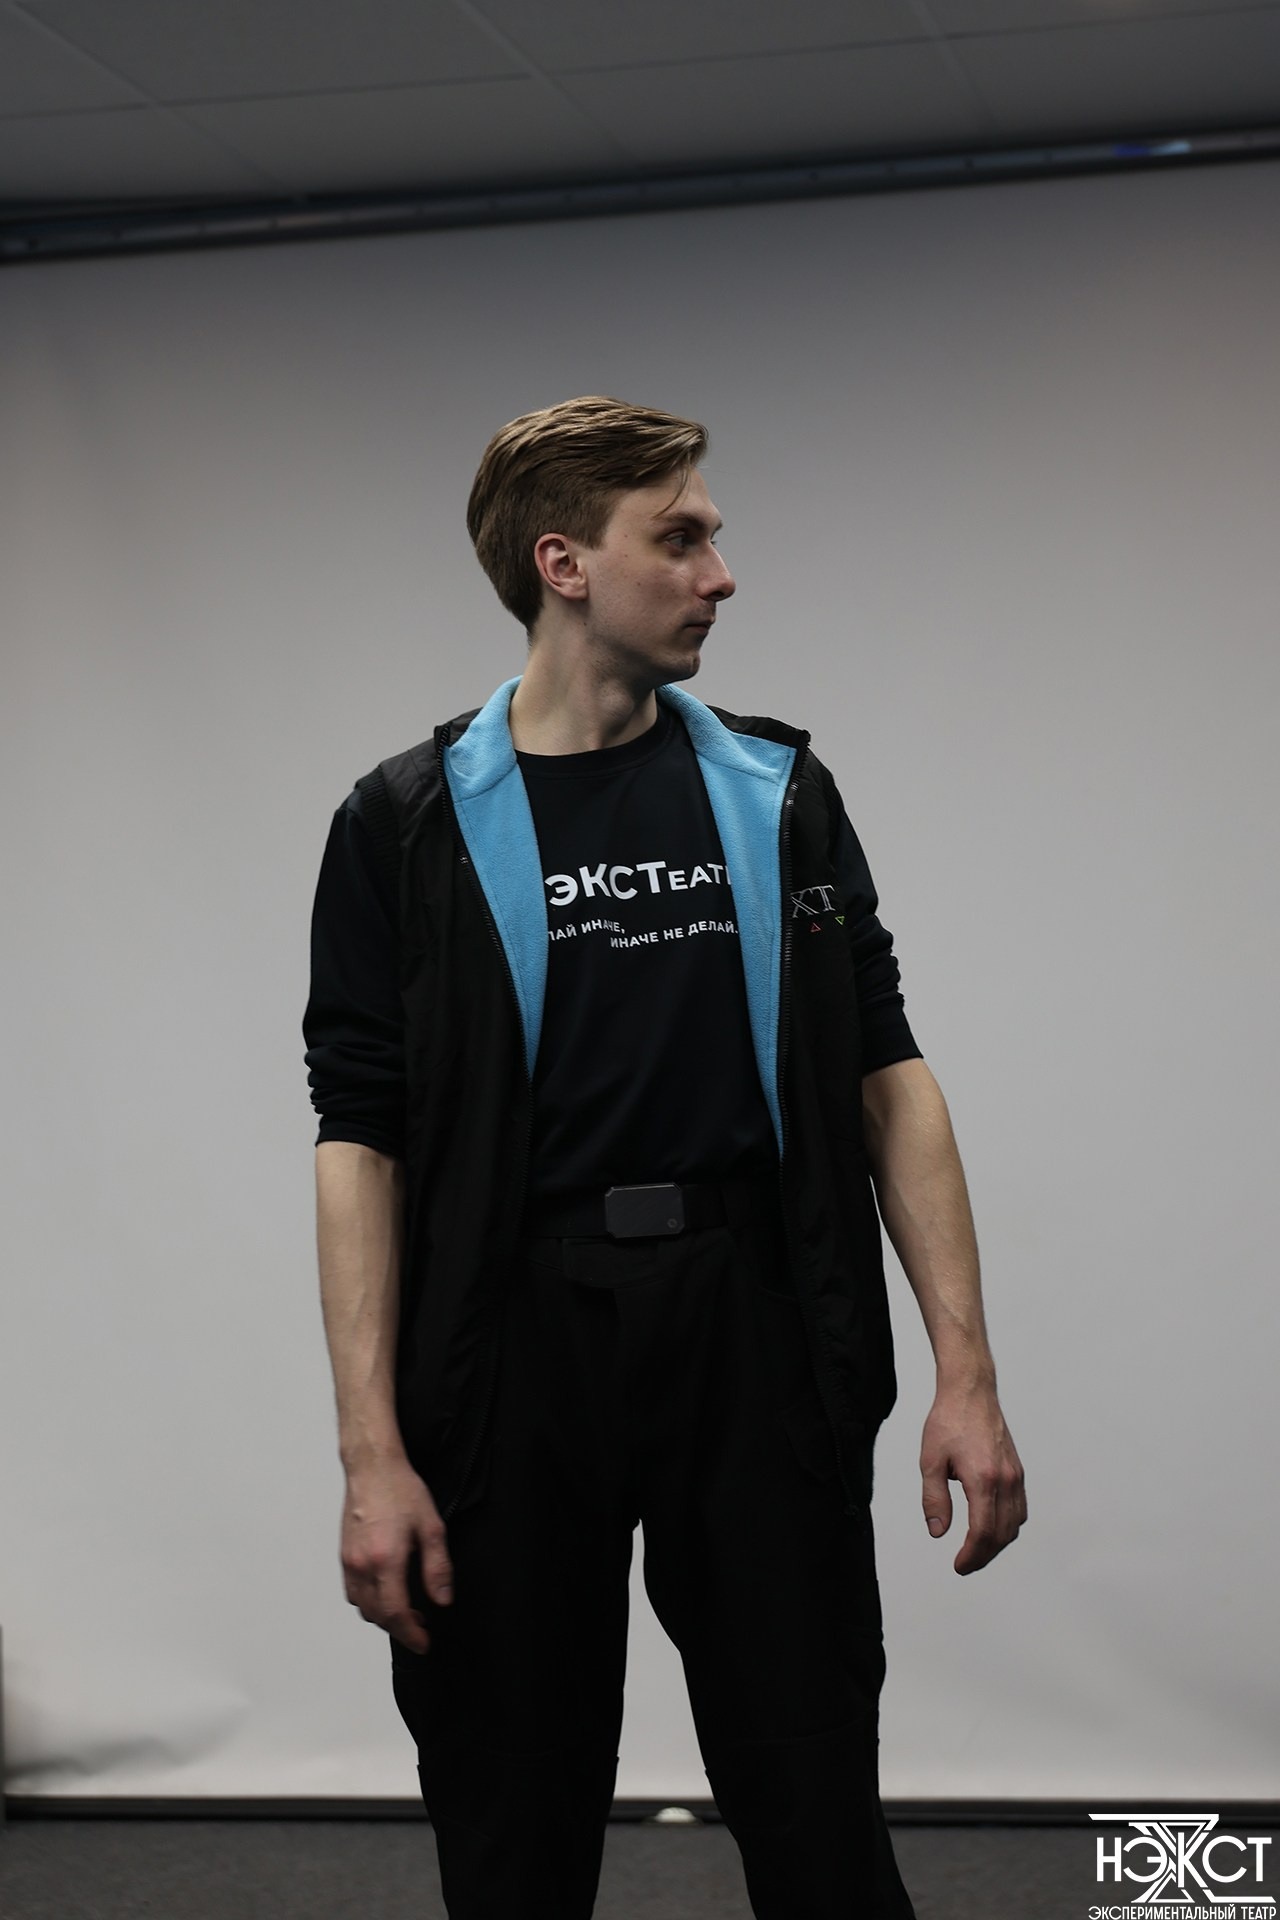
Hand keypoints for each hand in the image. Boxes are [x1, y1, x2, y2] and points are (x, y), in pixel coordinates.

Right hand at [340, 1453, 453, 1651]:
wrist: (372, 1468)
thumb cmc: (401, 1490)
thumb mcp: (432, 1527)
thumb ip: (438, 1567)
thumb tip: (443, 1599)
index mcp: (386, 1560)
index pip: (396, 1613)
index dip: (411, 1634)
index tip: (424, 1643)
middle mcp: (362, 1565)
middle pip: (377, 1616)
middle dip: (400, 1629)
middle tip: (421, 1628)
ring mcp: (349, 1561)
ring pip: (363, 1607)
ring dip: (383, 1617)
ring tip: (406, 1611)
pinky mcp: (344, 1556)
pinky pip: (353, 1592)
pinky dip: (368, 1602)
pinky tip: (385, 1593)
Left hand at [920, 1381, 1025, 1574]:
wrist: (970, 1391)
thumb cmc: (949, 1420)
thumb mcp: (930, 1460)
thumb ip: (934, 1499)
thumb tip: (938, 1531)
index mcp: (983, 1478)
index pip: (983, 1532)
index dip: (972, 1555)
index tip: (959, 1566)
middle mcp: (1005, 1479)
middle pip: (1002, 1534)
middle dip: (984, 1555)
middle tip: (965, 1564)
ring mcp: (1015, 1475)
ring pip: (1015, 1524)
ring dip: (998, 1543)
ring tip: (976, 1549)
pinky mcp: (1017, 1470)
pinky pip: (1020, 1508)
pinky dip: (1008, 1525)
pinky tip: (992, 1526)